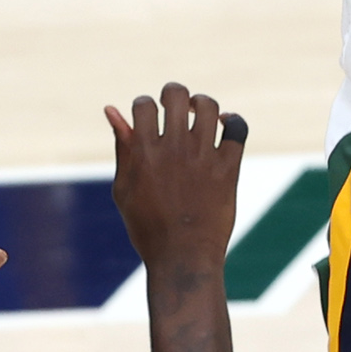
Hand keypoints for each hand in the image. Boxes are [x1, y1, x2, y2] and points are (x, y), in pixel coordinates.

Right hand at [106, 84, 245, 278]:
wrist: (183, 257)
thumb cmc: (148, 226)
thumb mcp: (124, 188)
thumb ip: (122, 146)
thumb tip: (112, 110)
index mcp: (145, 153)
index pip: (144, 105)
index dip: (144, 105)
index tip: (148, 117)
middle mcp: (175, 149)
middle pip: (176, 95)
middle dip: (172, 93)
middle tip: (173, 105)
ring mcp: (204, 156)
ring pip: (209, 106)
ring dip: (201, 103)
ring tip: (197, 114)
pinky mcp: (228, 167)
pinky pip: (238, 129)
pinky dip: (233, 121)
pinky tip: (225, 125)